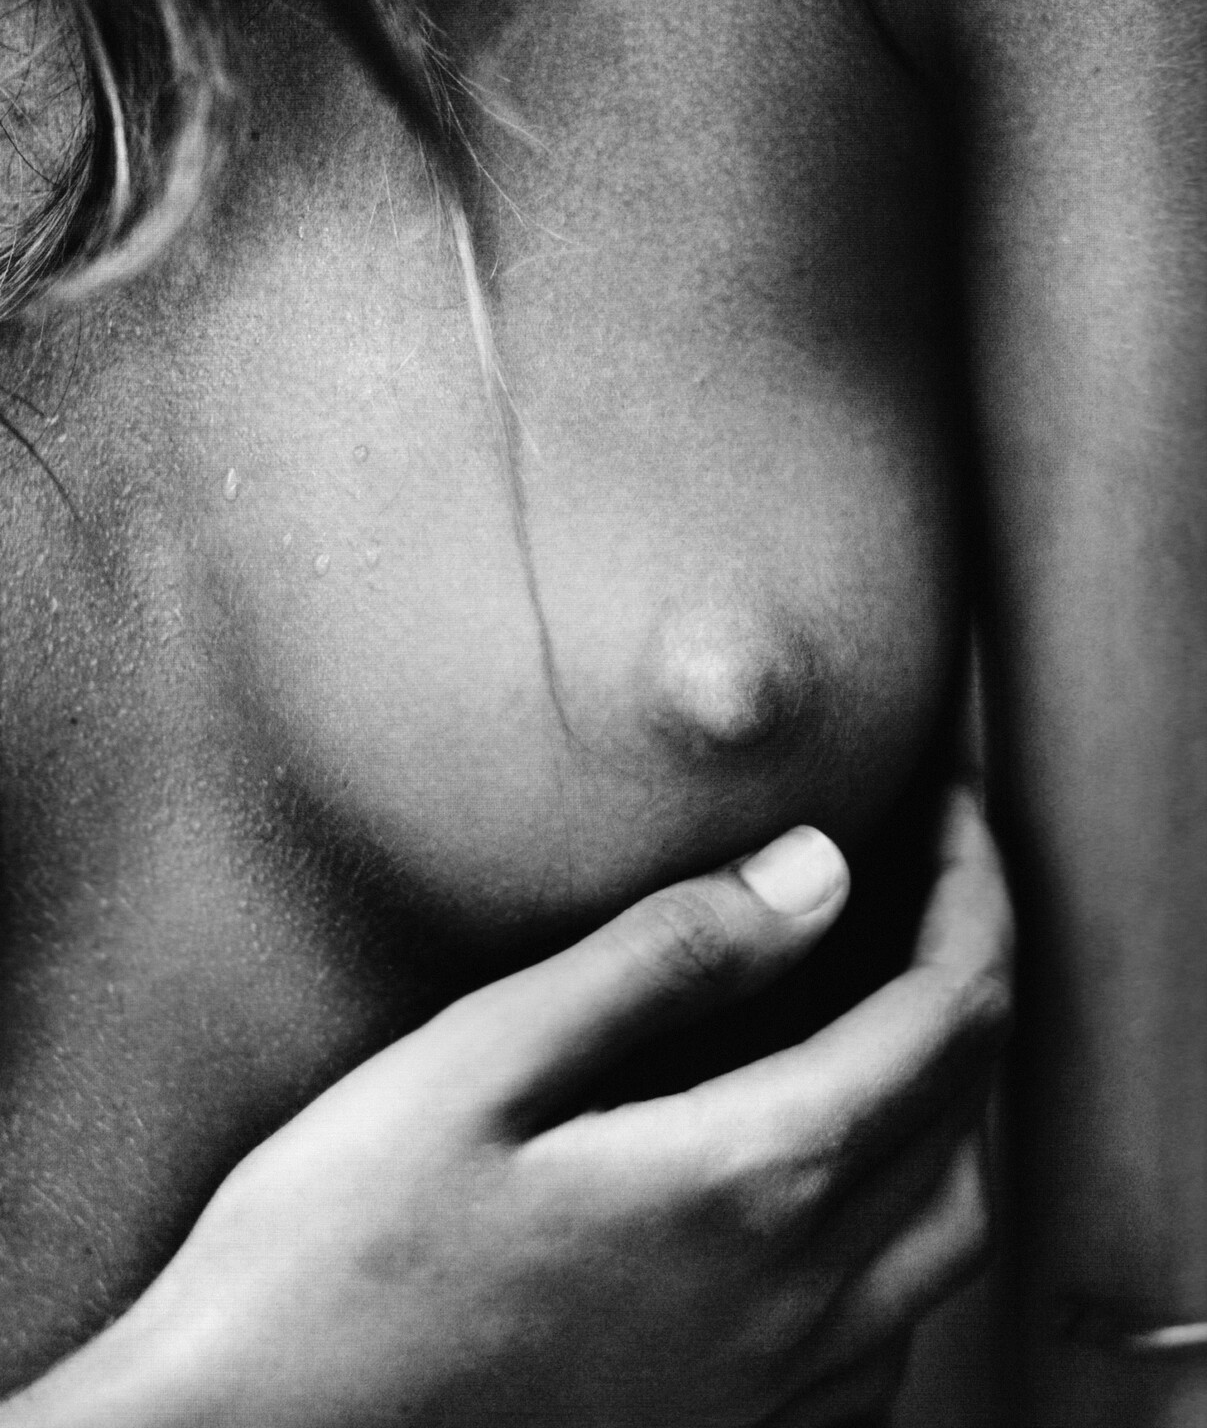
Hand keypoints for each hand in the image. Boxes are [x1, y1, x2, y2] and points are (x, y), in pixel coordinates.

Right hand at [4, 787, 1010, 1427]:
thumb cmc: (335, 1260)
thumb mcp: (481, 1067)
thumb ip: (662, 962)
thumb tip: (814, 872)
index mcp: (749, 1181)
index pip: (944, 1012)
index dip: (969, 891)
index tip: (952, 810)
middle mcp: (796, 1302)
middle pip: (965, 1114)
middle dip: (970, 976)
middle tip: (929, 883)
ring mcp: (773, 1394)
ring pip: (947, 1232)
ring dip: (952, 1105)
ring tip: (890, 1014)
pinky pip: (888, 1330)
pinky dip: (897, 1226)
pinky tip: (821, 1185)